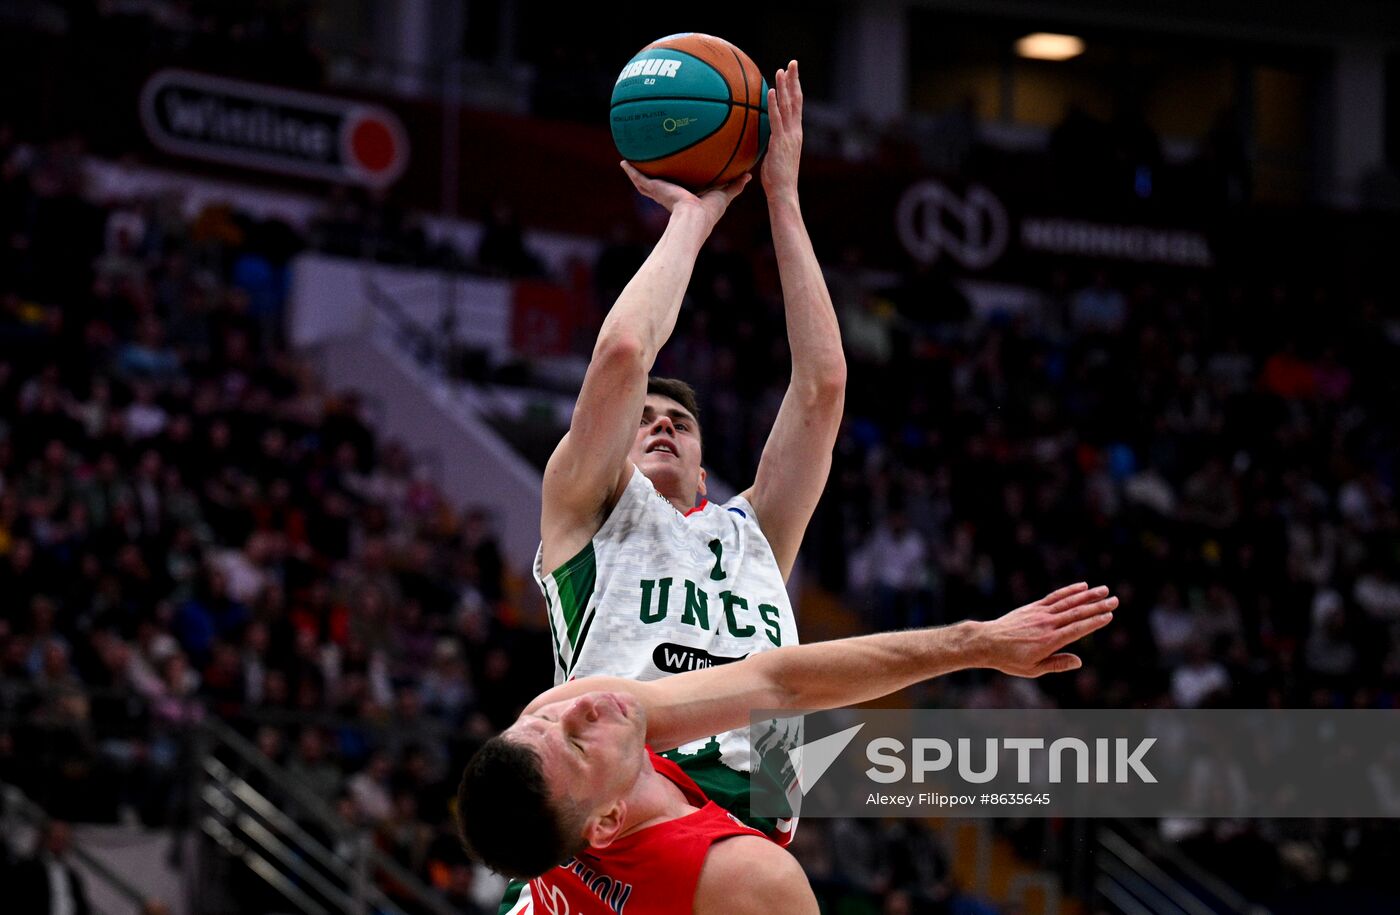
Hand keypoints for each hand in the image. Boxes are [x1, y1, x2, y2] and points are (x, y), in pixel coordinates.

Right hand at [621, 161, 750, 230]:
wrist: (694, 218)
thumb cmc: (709, 212)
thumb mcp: (724, 194)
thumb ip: (735, 185)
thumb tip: (748, 175)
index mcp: (684, 198)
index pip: (678, 188)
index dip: (676, 182)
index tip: (676, 174)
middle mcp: (669, 195)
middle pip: (659, 184)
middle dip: (654, 177)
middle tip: (650, 165)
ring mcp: (659, 192)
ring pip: (645, 181)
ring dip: (637, 173)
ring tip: (629, 161)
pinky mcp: (654, 189)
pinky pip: (639, 178)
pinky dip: (630, 171)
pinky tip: (623, 162)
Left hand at [761, 60, 802, 198]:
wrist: (784, 193)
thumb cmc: (777, 180)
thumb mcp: (774, 157)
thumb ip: (771, 144)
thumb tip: (761, 138)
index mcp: (795, 134)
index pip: (796, 106)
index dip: (795, 89)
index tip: (792, 74)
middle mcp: (795, 132)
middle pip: (796, 100)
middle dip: (795, 80)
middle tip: (793, 63)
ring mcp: (789, 136)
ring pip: (788, 106)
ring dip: (785, 87)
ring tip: (782, 70)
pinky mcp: (780, 142)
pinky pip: (776, 119)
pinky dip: (774, 104)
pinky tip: (772, 90)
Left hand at [973, 583, 1118, 676]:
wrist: (987, 641)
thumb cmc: (1009, 659)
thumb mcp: (1033, 669)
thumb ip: (1057, 664)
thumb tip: (1079, 662)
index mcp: (1049, 641)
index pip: (1077, 629)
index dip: (1094, 622)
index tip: (1109, 616)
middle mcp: (1047, 624)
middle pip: (1076, 612)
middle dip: (1097, 606)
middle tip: (1116, 600)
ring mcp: (1040, 613)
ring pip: (1068, 601)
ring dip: (1088, 595)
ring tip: (1104, 589)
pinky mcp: (1034, 607)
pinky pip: (1055, 597)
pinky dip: (1069, 591)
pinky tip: (1082, 586)